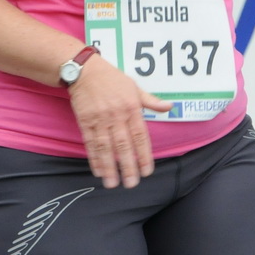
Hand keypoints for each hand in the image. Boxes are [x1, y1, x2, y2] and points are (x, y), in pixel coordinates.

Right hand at [67, 55, 170, 188]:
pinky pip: (90, 142)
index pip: (140, 136)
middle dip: (127, 166)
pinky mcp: (85, 121)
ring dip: (109, 167)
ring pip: (105, 147)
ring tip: (112, 184)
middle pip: (123, 145)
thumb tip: (170, 106)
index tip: (147, 172)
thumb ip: (151, 101)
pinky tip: (98, 171)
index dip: (143, 155)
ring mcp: (99, 119)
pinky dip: (94, 157)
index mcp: (132, 108)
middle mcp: (116, 116)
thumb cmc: (112, 79)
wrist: (84, 70)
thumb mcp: (135, 87)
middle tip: (131, 184)